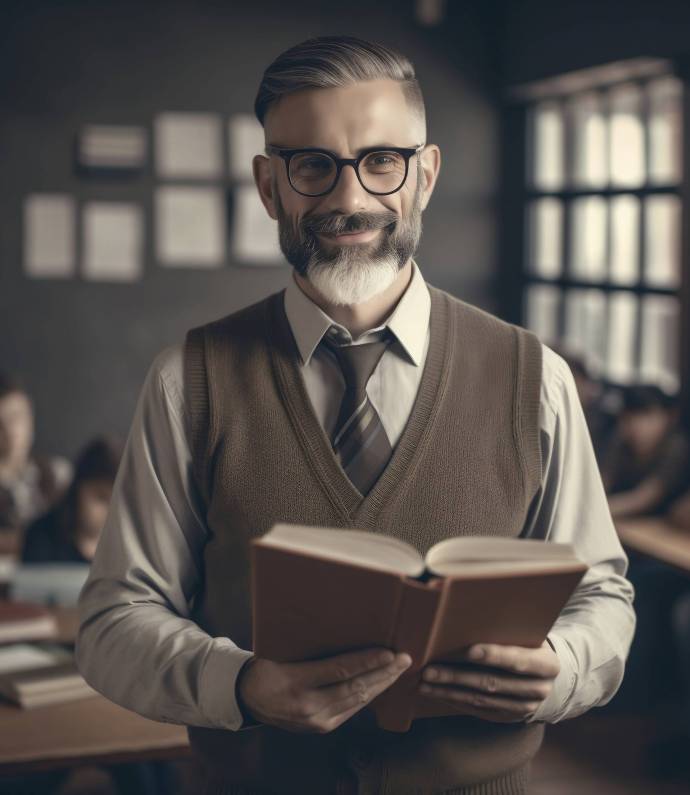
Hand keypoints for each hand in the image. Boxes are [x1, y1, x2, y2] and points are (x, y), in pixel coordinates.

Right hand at [237, 647, 411, 733]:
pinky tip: (382, 683)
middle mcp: (308, 705)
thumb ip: (312, 646)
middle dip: (385, 673)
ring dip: (382, 684)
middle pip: (355, 688)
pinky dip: (370, 695)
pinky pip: (352, 709)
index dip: (368, 661)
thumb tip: (346, 626)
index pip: (340, 670)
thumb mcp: (283, 651)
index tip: (390, 651)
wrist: (247, 698)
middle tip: (406, 658)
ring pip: (358, 700)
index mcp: (296, 681)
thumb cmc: (267, 664)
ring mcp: (317, 721)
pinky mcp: (322, 727)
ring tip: (400, 669)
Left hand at [418, 640, 558, 722]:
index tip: (469, 651)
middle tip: (430, 670)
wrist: (545, 675)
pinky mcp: (508, 717)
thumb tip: (469, 614)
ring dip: (449, 692)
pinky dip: (455, 701)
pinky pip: (478, 710)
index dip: (494, 655)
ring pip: (481, 700)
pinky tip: (436, 692)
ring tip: (424, 683)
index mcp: (546, 664)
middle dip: (457, 677)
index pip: (518, 660)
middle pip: (492, 683)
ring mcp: (524, 708)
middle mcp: (538, 689)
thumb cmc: (528, 642)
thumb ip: (507, 629)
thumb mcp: (528, 634)